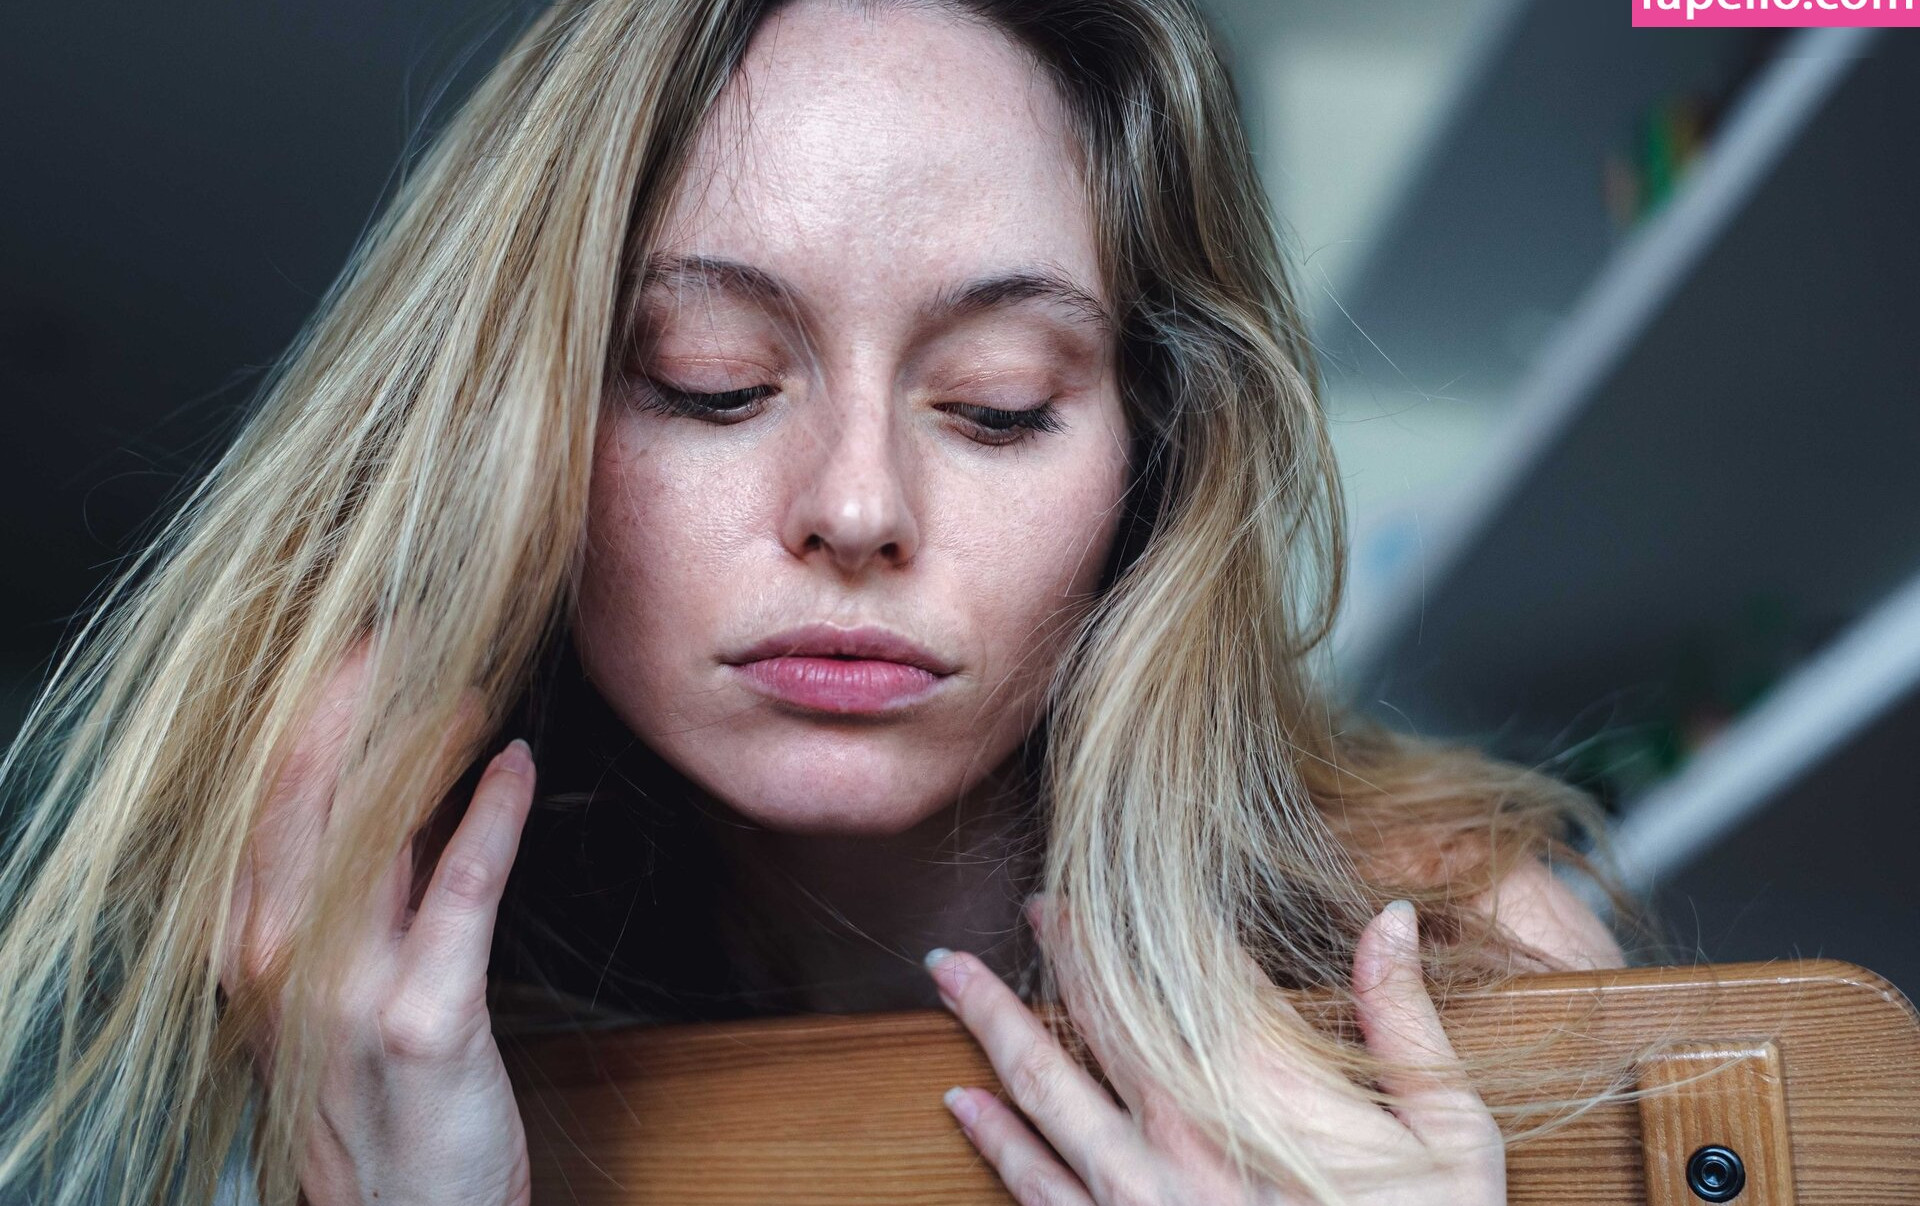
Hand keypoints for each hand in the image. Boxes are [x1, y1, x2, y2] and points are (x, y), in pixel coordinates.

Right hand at [221, 644, 534, 1205]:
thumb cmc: (374, 1094)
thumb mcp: (341, 980)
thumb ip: (364, 885)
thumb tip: (401, 778)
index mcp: (249, 944)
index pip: (262, 802)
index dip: (302, 714)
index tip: (347, 644)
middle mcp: (277, 960)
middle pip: (299, 798)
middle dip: (343, 700)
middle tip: (393, 625)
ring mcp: (344, 991)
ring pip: (372, 831)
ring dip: (420, 743)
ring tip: (461, 676)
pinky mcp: (426, 1018)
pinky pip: (461, 889)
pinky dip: (491, 815)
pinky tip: (515, 766)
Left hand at [922, 899, 1502, 1204]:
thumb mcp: (1452, 1140)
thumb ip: (1405, 1023)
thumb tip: (1390, 917)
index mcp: (1264, 1086)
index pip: (1186, 969)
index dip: (1140, 916)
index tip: (1106, 877)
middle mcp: (1185, 1131)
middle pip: (1100, 1015)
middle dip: (1061, 953)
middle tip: (1031, 904)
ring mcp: (1141, 1196)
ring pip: (1047, 1090)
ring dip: (994, 1025)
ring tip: (949, 973)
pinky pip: (1038, 1189)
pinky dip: (996, 1142)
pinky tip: (961, 1102)